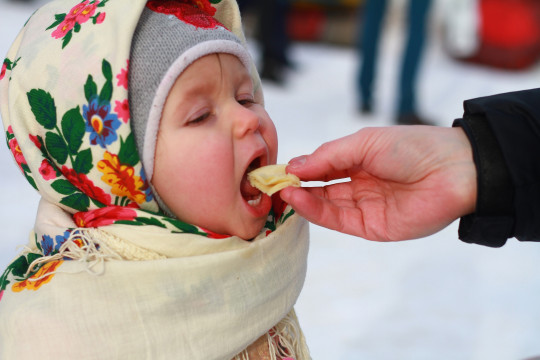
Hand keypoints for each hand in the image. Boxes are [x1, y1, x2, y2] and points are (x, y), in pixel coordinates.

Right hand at [280, 126, 476, 240]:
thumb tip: (294, 165)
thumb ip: (329, 156)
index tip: (276, 169)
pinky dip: (316, 211)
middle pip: (319, 189)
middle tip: (271, 185)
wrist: (454, 171)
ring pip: (325, 206)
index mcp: (358, 160)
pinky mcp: (371, 227)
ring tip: (282, 191)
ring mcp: (364, 207)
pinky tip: (299, 200)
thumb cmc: (412, 147)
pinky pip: (338, 220)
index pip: (321, 167)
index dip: (299, 168)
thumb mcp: (364, 142)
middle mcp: (358, 184)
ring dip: (302, 199)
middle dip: (296, 186)